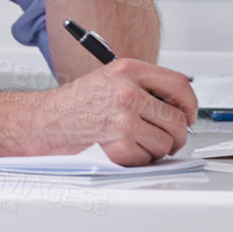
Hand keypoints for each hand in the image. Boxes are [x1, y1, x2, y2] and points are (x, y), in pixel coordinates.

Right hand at [21, 59, 197, 164]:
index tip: (188, 114)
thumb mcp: (109, 80)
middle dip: (175, 135)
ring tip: (135, 143)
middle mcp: (128, 91)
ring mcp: (124, 118)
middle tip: (164, 139)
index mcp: (128, 70)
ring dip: (155, 150)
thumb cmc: (74, 105)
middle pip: (178, 119)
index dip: (190, 103)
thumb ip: (142, 86)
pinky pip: (147, 159)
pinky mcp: (118, 145)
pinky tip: (121, 151)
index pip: (178, 83)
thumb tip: (178, 105)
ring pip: (167, 143)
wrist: (42, 123)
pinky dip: (138, 161)